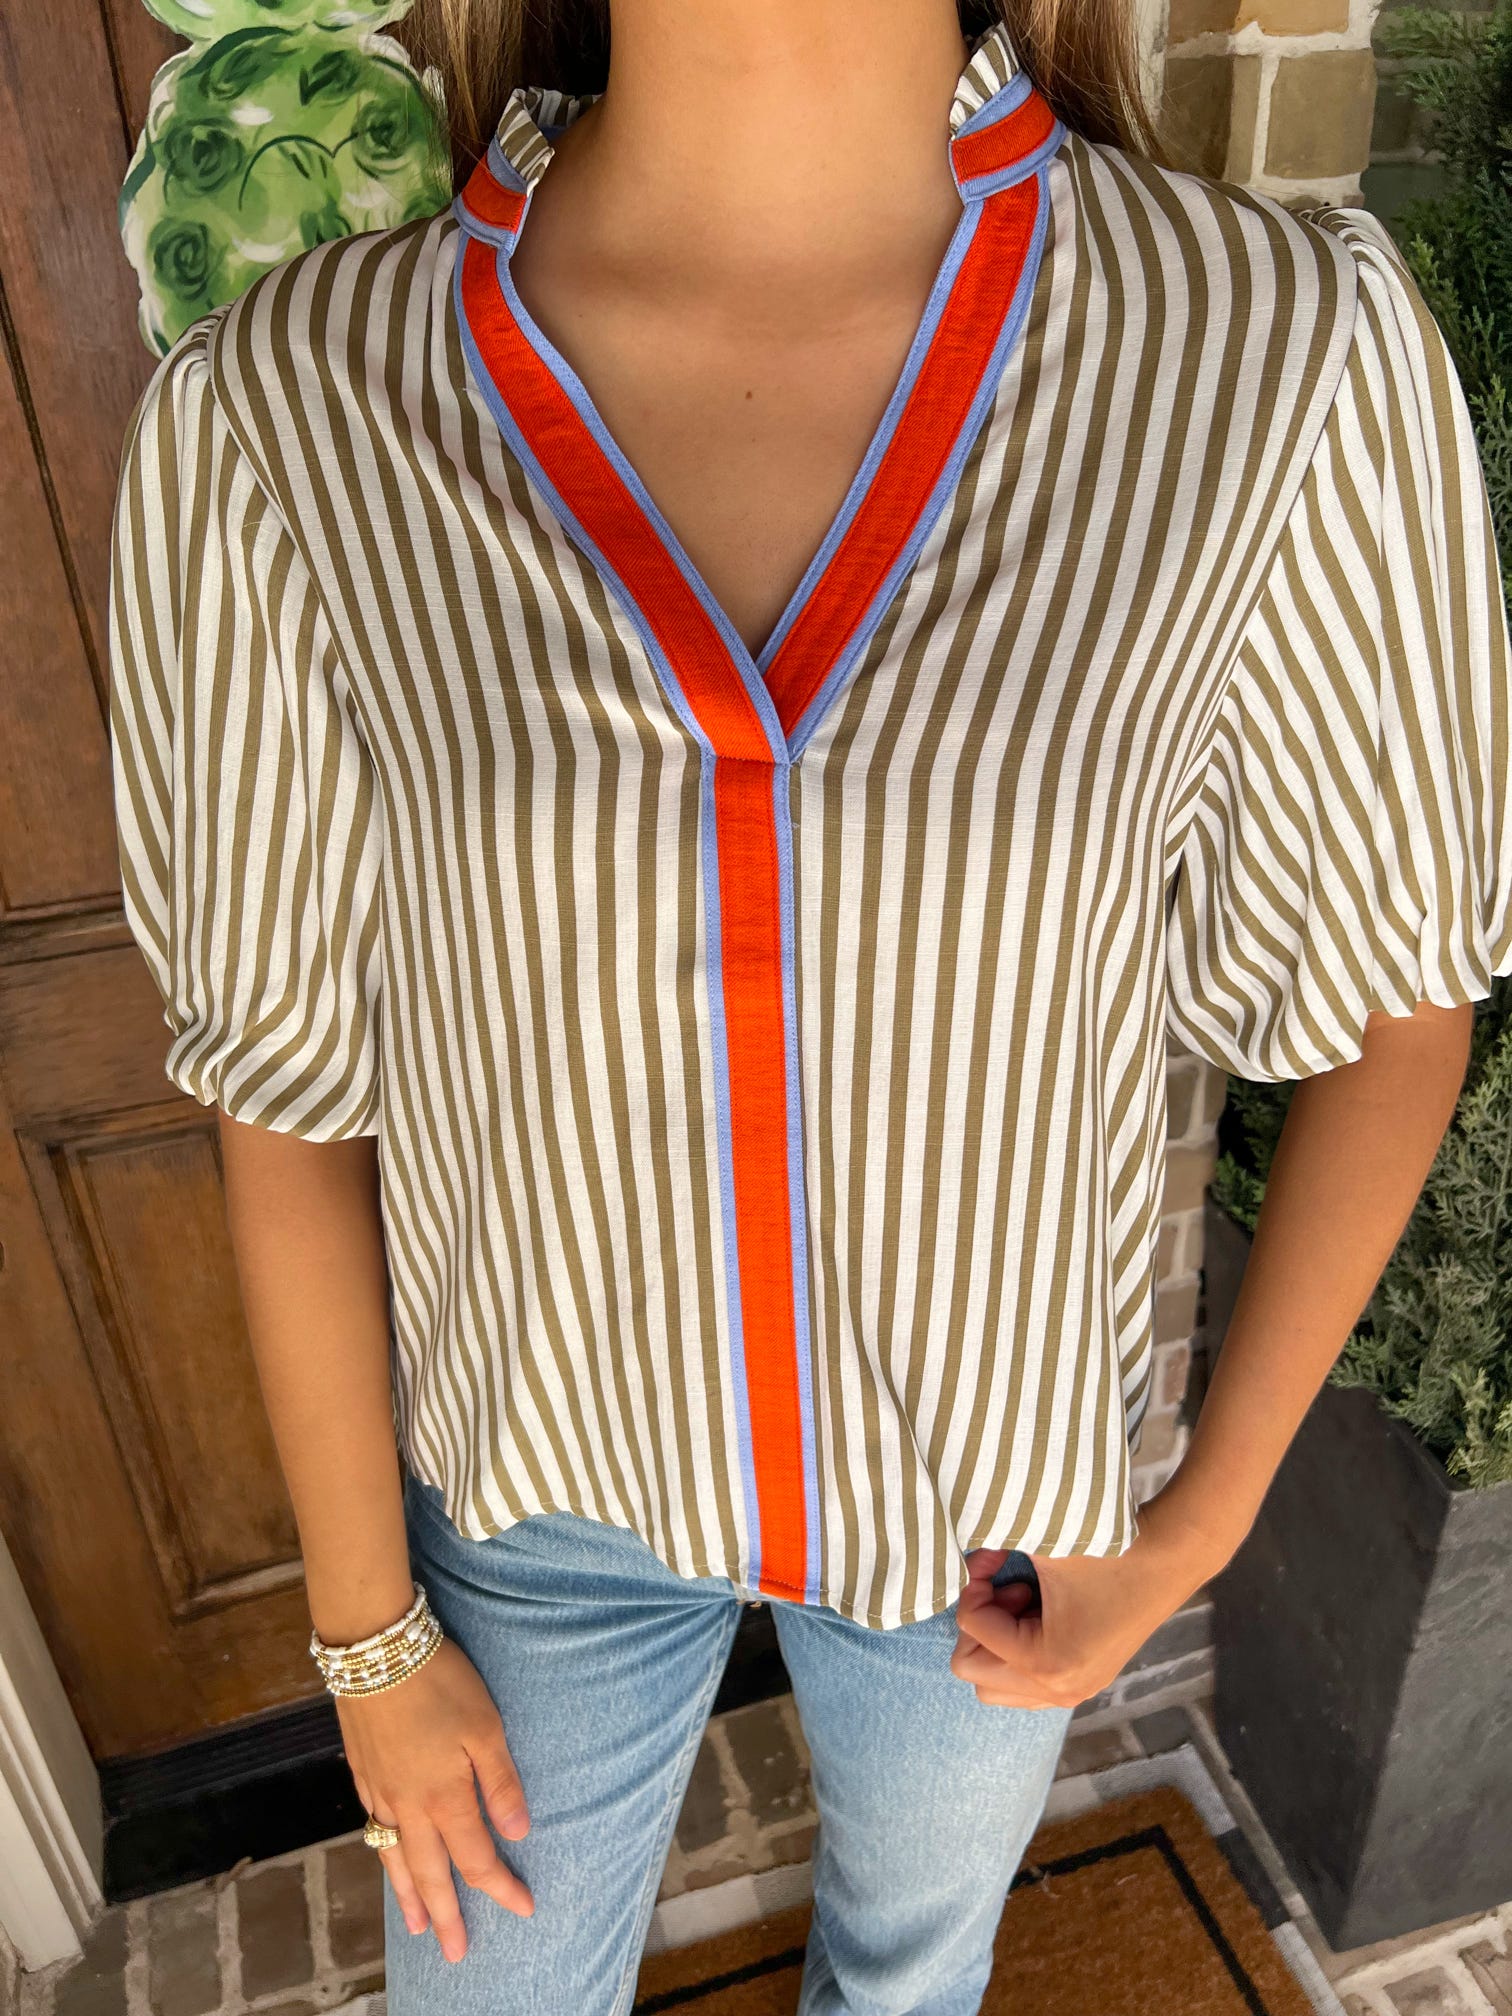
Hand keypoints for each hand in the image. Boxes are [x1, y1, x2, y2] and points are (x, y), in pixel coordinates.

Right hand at [338, 1638, 533, 1961]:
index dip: (500, 1886)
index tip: (523, 1909)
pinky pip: (375, 1831)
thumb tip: (516, 1832)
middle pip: (431, 1872)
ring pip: (396, 1858)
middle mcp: (408, 1804)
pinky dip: (385, 1858)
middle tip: (455, 1953)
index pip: (476, 1857)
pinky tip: (388, 1858)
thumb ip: (500, 1782)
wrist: (375, 1649)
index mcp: (443, 1796)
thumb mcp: (485, 1725)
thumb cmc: (438, 1682)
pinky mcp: (362, 1771)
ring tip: (417, 1927)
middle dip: (446, 1915)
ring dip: (409, 1896)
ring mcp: (380, 1790)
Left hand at [949, 1496, 1221, 1709]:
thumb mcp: (1041, 1545)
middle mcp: (1060, 1690)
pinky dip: (1017, 1651)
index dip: (973, 1584)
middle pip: (973, 1672)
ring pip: (996, 1686)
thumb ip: (989, 1554)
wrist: (1171, 1553)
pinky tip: (1040, 1611)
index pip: (970, 1629)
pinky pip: (1025, 1686)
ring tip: (1023, 1599)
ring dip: (997, 1639)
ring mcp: (1075, 1691)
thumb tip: (955, 1557)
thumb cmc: (1108, 1546)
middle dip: (980, 1621)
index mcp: (1048, 1663)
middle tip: (1006, 1585)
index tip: (994, 1554)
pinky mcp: (1085, 1681)